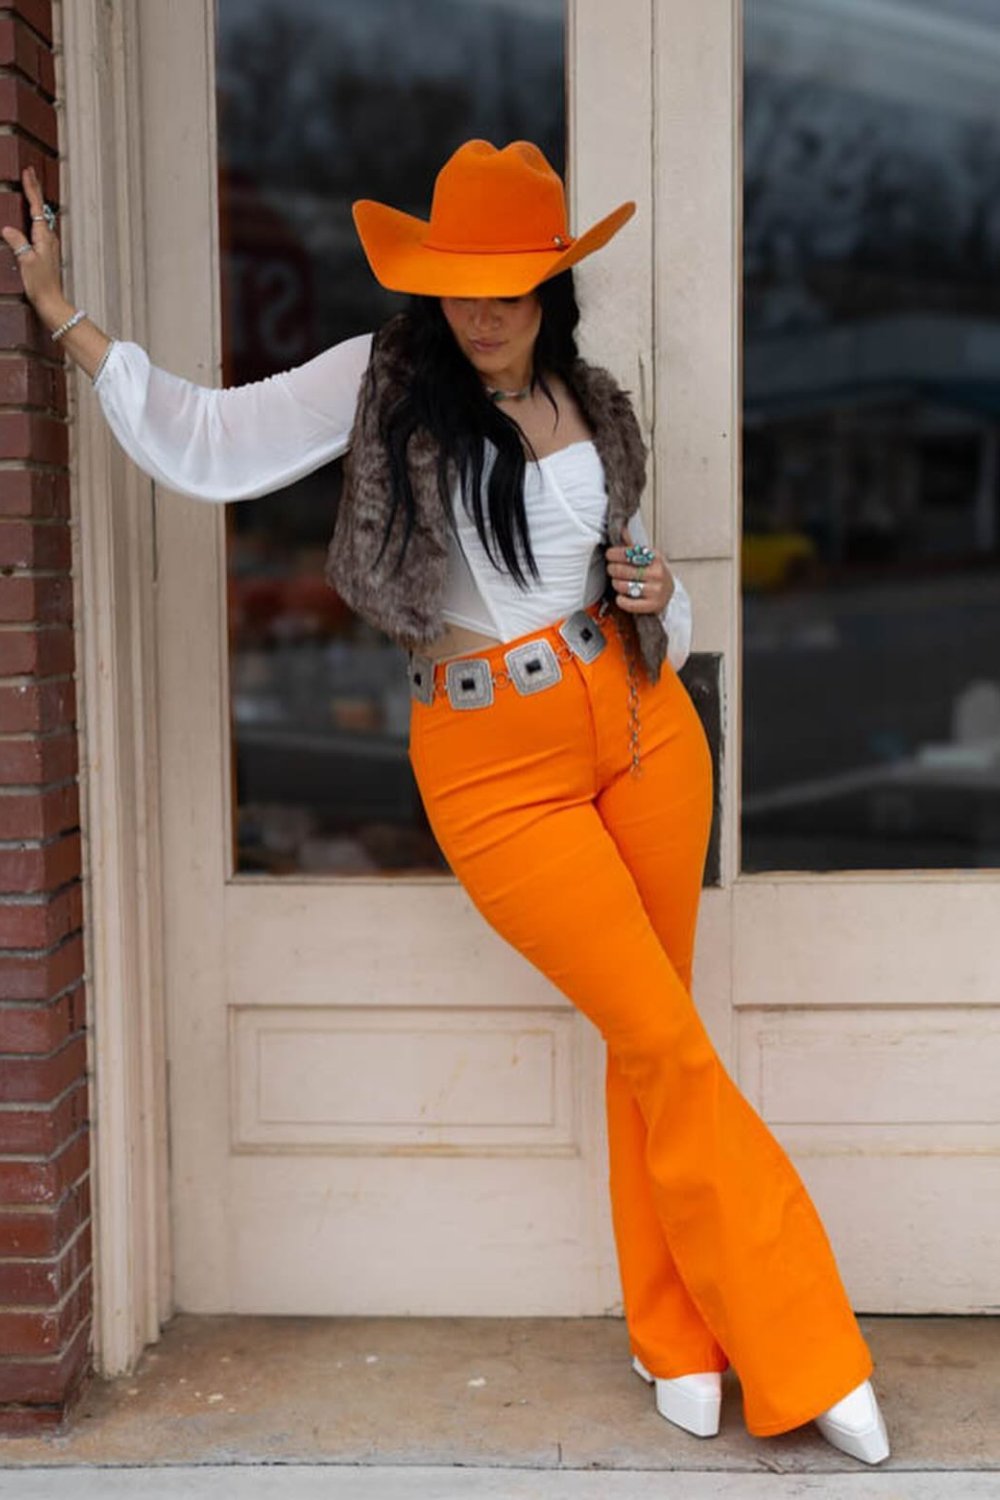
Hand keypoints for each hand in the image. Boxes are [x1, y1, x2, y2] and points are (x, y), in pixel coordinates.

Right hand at [1, 165, 67, 320]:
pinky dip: (34, 214)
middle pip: (41, 207)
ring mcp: (48, 245)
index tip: (28, 171)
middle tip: (30, 171)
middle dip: (34, 188)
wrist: (51, 302)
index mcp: (44, 236)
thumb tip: (7, 229)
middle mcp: (49, 238)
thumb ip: (17, 243)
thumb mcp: (25, 262)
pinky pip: (39, 226)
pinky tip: (32, 215)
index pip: (36, 206)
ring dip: (35, 200)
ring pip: (41, 215)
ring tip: (30, 186)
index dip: (31, 188)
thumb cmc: (40, 284)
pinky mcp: (46, 252)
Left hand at [605, 524, 674, 613]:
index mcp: (655, 557)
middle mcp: (657, 573)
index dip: (613, 554)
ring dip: (616, 584)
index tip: (609, 555)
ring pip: (622, 586)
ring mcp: (656, 590)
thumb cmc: (653, 573)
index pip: (628, 553)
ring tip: (618, 582)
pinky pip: (627, 603)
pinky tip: (622, 596)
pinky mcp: (652, 605)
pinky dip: (620, 600)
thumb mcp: (646, 557)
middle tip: (612, 570)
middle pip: (622, 570)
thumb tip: (621, 529)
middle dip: (612, 569)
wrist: (668, 593)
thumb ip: (632, 545)